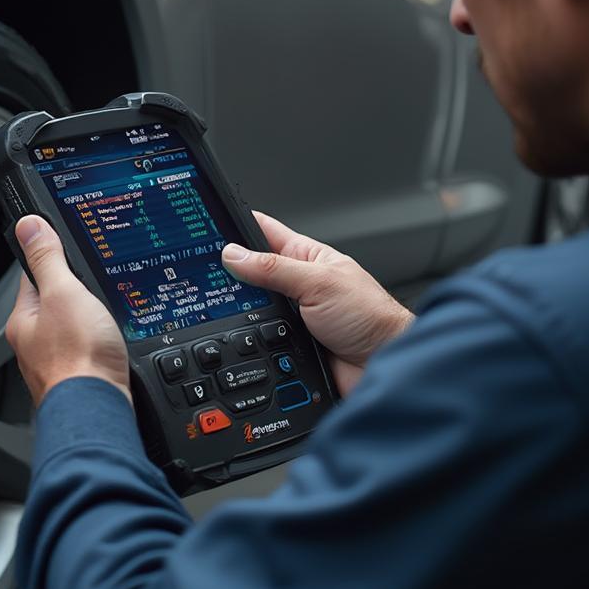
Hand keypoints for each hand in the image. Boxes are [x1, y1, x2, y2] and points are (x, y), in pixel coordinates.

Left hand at [5, 216, 130, 406]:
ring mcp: (58, 362)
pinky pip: (89, 349)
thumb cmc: (77, 359)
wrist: (98, 408)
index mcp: (23, 320)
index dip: (53, 258)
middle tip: (95, 283)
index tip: (66, 247)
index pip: (34, 276)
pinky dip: (100, 342)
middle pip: (55, 304)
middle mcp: (35, 343)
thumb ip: (48, 259)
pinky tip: (112, 342)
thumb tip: (29, 226)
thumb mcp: (64, 293)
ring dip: (89, 320)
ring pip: (73, 329)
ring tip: (106, 313)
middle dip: (75, 293)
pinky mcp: (81, 377)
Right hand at [222, 211, 413, 396]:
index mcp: (306, 257)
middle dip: (229, 274)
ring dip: (239, 311)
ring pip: (249, 309)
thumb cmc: (370, 317)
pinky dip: (248, 340)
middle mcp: (296, 284)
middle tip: (204, 273)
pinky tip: (239, 339)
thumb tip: (233, 254)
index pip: (263, 232)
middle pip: (250, 273)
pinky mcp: (287, 345)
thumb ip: (274, 269)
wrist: (384, 364)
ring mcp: (290, 315)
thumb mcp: (318, 283)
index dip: (237, 226)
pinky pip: (257, 339)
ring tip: (221, 306)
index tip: (208, 224)